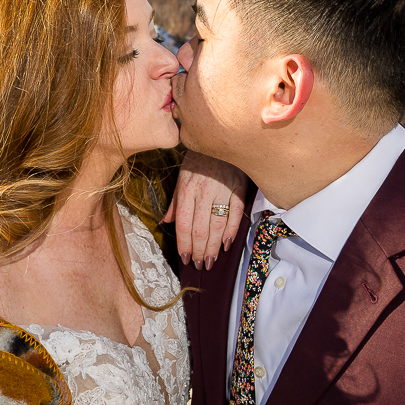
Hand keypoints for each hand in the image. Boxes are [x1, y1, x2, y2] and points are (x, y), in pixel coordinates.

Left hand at [161, 149, 246, 270]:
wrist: (220, 138)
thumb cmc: (199, 160)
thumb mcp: (182, 177)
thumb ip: (175, 202)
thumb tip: (165, 223)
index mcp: (186, 189)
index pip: (183, 224)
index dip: (184, 244)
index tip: (184, 258)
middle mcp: (203, 192)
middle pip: (199, 229)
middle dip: (198, 251)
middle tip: (198, 266)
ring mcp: (222, 191)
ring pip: (217, 225)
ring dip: (213, 247)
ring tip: (210, 261)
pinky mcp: (239, 189)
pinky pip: (236, 214)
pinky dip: (231, 231)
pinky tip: (226, 245)